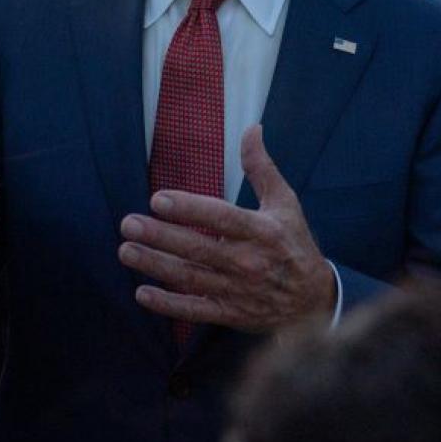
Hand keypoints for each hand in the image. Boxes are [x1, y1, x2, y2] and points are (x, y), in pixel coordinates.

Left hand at [118, 124, 337, 332]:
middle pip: (198, 248)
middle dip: (160, 236)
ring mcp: (237, 290)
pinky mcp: (230, 313)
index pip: (221, 218)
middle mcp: (248, 262)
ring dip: (155, 265)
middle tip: (128, 223)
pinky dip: (168, 305)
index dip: (189, 209)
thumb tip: (251, 129)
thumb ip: (262, 167)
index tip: (158, 199)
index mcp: (261, 232)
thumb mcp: (285, 203)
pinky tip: (141, 294)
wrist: (314, 301)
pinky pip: (195, 310)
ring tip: (126, 251)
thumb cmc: (294, 244)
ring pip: (190, 278)